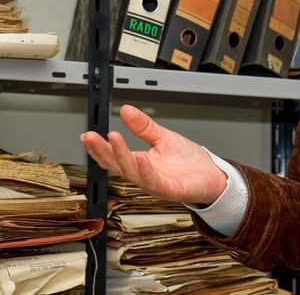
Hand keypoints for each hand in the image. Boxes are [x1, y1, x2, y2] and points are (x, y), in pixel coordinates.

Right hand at [79, 104, 227, 205]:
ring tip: (113, 139)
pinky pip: (153, 181)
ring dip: (121, 156)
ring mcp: (154, 183)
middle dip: (101, 151)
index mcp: (139, 162)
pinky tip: (140, 158)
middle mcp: (143, 175)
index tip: (87, 135)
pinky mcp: (169, 190)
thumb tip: (126, 110)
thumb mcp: (163, 137)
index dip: (98, 147)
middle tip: (90, 136)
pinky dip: (145, 170)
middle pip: (116, 164)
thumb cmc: (188, 162)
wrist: (212, 176)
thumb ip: (143, 127)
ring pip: (131, 172)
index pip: (113, 156)